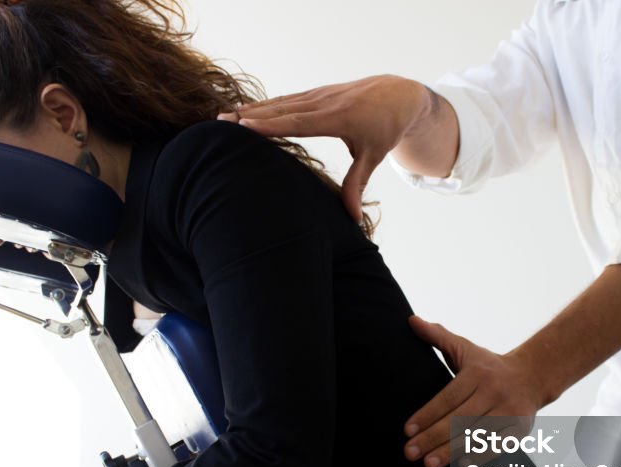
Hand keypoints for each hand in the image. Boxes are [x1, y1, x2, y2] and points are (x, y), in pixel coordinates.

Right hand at [218, 75, 432, 221]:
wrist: (398, 94)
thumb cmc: (386, 127)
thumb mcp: (374, 156)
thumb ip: (357, 184)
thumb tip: (352, 218)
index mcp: (338, 117)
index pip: (298, 122)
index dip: (271, 125)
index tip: (245, 126)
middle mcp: (324, 103)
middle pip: (282, 110)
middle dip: (251, 116)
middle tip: (221, 122)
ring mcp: (319, 95)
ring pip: (280, 103)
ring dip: (252, 109)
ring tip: (224, 116)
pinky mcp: (317, 94)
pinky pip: (287, 99)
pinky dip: (265, 105)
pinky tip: (246, 110)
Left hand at [404, 316, 545, 466]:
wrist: (533, 376)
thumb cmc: (488, 365)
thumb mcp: (464, 348)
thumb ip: (437, 336)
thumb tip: (411, 321)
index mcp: (477, 373)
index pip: (448, 396)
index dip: (427, 414)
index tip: (406, 430)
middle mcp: (494, 391)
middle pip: (460, 418)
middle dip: (433, 437)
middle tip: (410, 453)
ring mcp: (509, 411)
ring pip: (477, 434)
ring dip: (452, 451)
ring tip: (429, 464)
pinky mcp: (521, 428)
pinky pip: (500, 445)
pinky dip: (481, 456)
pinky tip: (461, 466)